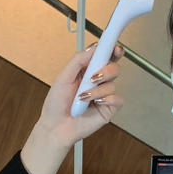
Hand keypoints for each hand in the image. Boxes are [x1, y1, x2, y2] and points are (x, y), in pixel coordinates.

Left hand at [20, 45, 124, 173]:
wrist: (55, 127)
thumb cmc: (56, 104)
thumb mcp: (63, 77)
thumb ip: (78, 60)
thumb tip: (94, 47)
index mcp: (87, 71)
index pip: (104, 56)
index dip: (112, 49)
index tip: (113, 46)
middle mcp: (98, 81)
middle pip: (114, 67)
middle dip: (106, 70)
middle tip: (93, 77)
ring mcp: (104, 95)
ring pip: (113, 84)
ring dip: (97, 90)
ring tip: (82, 98)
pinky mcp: (108, 108)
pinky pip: (117, 99)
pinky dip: (107, 99)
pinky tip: (95, 103)